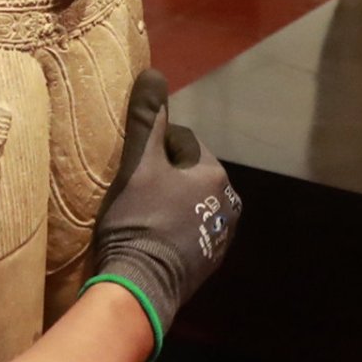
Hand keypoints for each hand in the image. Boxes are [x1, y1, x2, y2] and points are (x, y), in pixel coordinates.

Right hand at [85, 70, 240, 354]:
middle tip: (135, 186)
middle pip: (191, 174)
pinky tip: (151, 237)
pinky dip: (174, 229)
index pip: (183, 142)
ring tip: (141, 211)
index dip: (154, 147)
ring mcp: (220, 237)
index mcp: (215, 174)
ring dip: (172, 203)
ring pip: (192, 204)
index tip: (133, 161)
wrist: (139, 287)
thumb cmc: (139, 220)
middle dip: (167, 175)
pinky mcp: (208, 263)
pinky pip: (190, 232)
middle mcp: (228, 204)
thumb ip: (148, 119)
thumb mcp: (138, 165)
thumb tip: (154, 73)